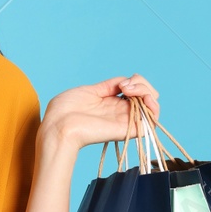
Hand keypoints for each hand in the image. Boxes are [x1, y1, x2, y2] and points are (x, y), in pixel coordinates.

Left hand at [41, 73, 159, 152]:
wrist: (58, 126)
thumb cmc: (64, 111)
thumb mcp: (88, 91)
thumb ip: (108, 86)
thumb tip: (124, 81)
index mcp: (110, 102)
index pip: (135, 90)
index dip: (135, 81)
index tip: (121, 83)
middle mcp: (120, 112)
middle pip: (146, 96)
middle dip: (142, 84)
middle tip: (126, 86)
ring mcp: (124, 120)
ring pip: (151, 107)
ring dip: (148, 92)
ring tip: (132, 91)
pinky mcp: (127, 130)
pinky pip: (151, 122)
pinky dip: (152, 107)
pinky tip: (141, 98)